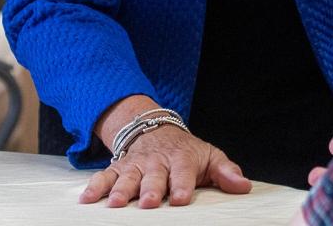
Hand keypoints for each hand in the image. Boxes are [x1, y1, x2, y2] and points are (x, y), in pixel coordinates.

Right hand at [79, 125, 251, 207]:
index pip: (183, 172)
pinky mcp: (118, 168)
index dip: (182, 185)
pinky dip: (95, 186)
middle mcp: (156, 162)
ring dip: (121, 189)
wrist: (156, 129)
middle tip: (148, 202)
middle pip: (153, 176)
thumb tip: (244, 186)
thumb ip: (225, 172)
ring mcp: (135, 164)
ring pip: (127, 177)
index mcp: (181, 159)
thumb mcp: (209, 156)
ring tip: (116, 203)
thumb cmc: (186, 152)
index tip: (180, 199)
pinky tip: (88, 199)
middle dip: (150, 189)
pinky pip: (104, 176)